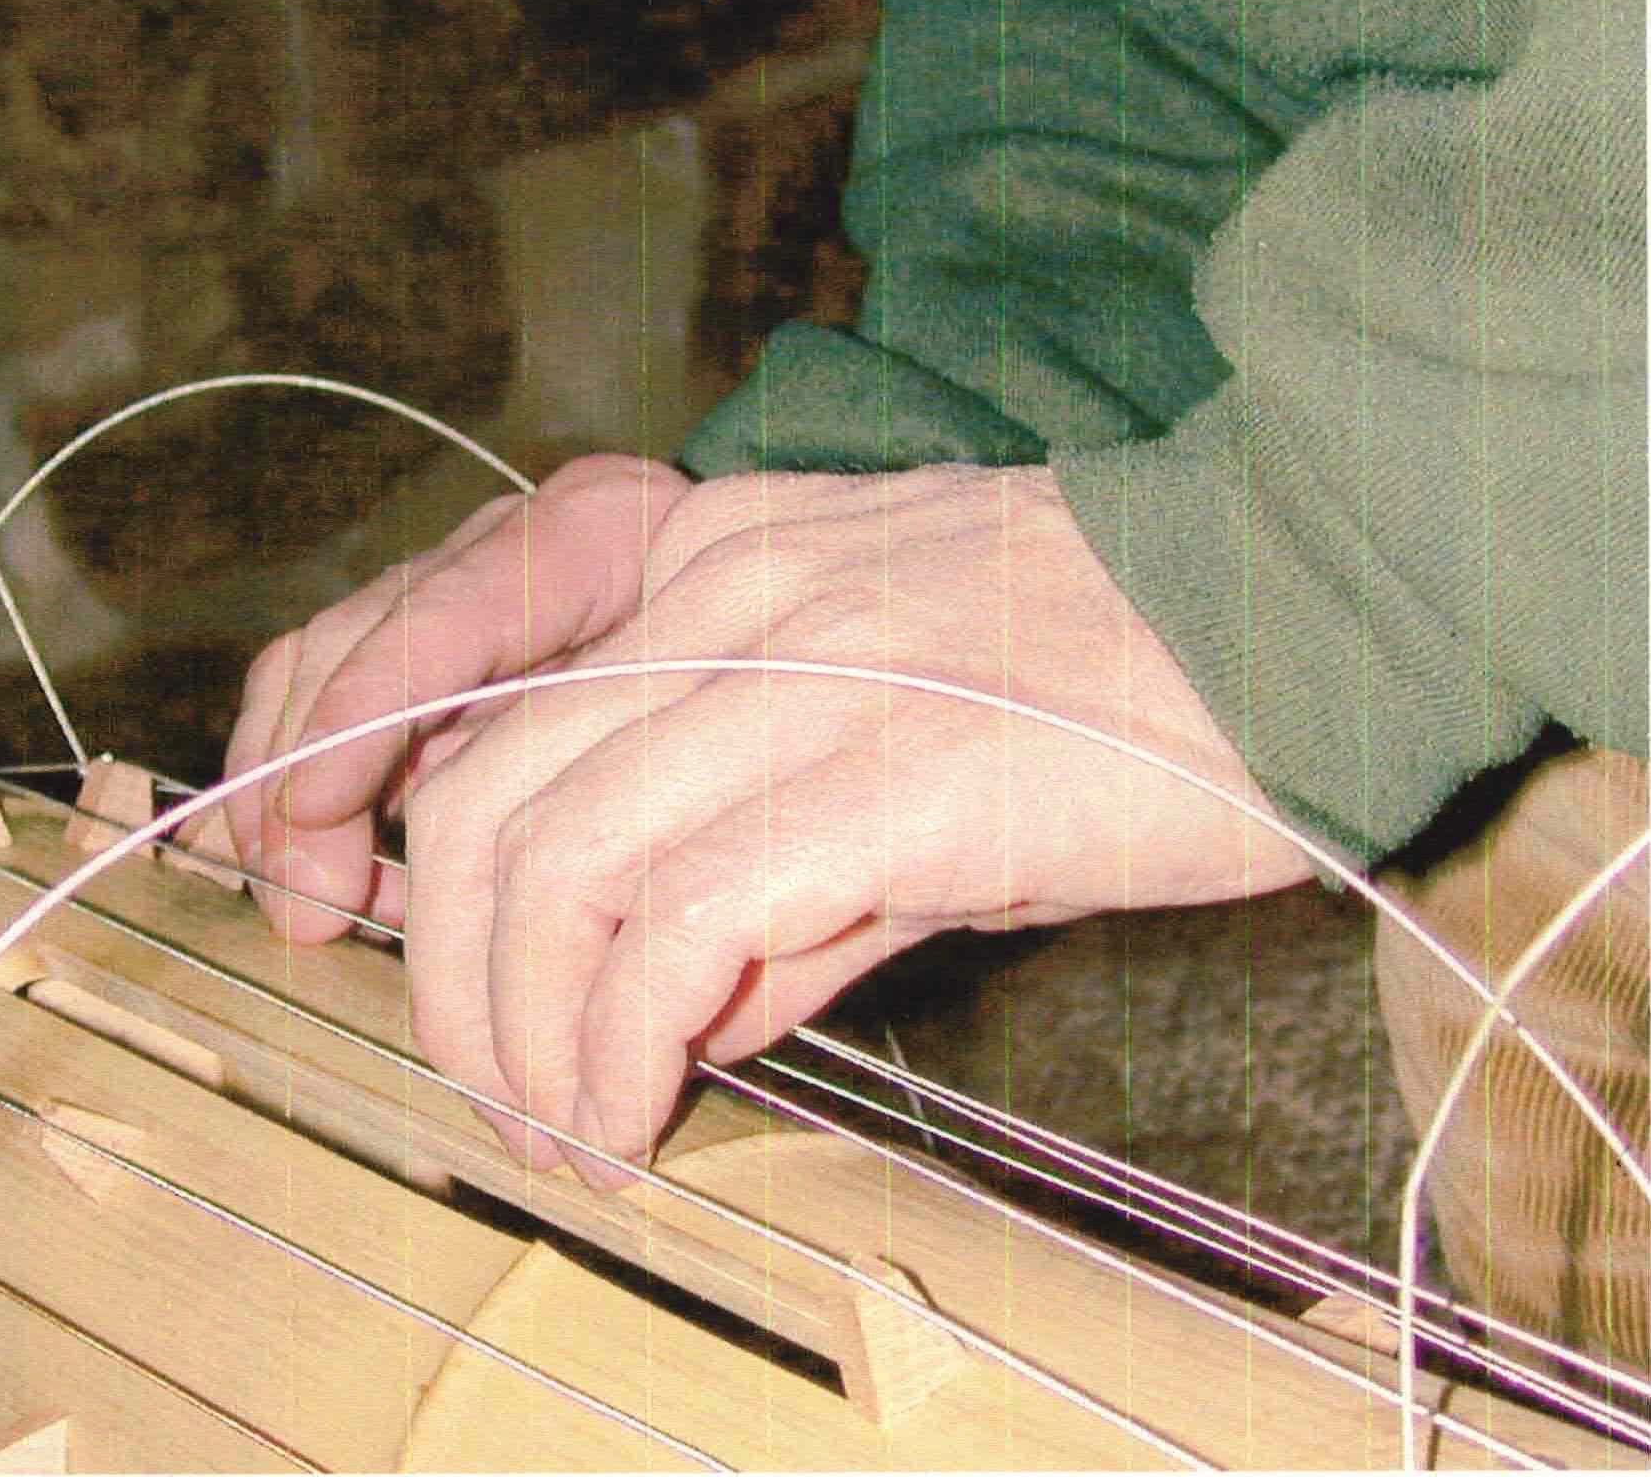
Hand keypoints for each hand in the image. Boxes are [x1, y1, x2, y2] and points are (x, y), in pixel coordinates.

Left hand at [222, 455, 1309, 1181]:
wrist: (1306, 598)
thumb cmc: (1116, 686)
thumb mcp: (898, 743)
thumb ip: (776, 870)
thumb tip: (685, 1017)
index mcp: (710, 561)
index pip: (471, 680)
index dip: (384, 823)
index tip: (390, 948)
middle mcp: (724, 596)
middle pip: (485, 796)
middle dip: (448, 977)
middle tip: (500, 1096)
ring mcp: (799, 672)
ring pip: (551, 863)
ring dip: (523, 1034)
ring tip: (570, 1130)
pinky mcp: (887, 771)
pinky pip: (676, 926)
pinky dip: (624, 1043)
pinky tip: (644, 1114)